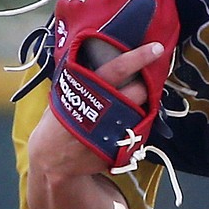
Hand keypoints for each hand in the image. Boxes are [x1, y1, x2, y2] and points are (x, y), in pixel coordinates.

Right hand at [28, 41, 164, 177]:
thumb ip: (81, 77)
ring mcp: (114, 131)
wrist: (52, 160)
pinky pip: (138, 132)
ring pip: (143, 111)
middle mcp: (104, 110)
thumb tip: (96, 56)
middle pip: (139, 91)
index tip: (155, 48)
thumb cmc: (57, 124)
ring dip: (144, 104)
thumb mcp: (64, 95)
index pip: (117, 69)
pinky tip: (129, 122)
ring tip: (138, 101)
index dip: (138, 57)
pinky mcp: (119, 149)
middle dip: (148, 83)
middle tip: (149, 78)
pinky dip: (138, 125)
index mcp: (88, 91)